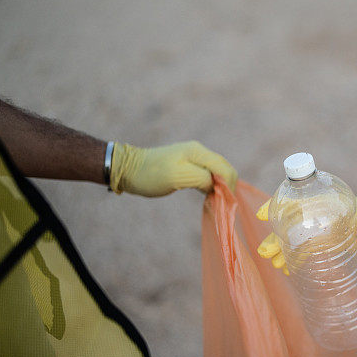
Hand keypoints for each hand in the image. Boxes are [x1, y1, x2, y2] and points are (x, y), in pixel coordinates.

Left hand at [110, 141, 236, 196]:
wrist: (127, 169)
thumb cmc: (150, 175)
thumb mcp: (177, 177)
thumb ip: (202, 178)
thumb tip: (217, 184)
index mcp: (198, 153)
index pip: (225, 169)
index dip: (229, 187)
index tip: (225, 204)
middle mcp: (199, 152)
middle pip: (225, 169)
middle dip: (228, 186)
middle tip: (222, 204)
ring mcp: (194, 157)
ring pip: (218, 172)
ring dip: (221, 186)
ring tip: (217, 202)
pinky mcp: (188, 165)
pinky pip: (208, 174)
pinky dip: (212, 185)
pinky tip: (208, 196)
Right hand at [256, 186, 356, 273]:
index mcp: (326, 201)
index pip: (297, 200)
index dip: (277, 205)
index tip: (263, 214)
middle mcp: (321, 215)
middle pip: (292, 224)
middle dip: (276, 236)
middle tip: (266, 252)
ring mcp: (324, 231)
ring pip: (297, 240)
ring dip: (284, 251)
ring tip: (276, 265)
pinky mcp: (331, 246)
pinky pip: (309, 253)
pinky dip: (299, 260)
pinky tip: (291, 270)